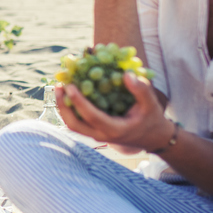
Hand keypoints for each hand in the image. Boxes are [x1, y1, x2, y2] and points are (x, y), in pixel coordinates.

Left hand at [55, 71, 176, 152]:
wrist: (153, 137)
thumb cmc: (152, 119)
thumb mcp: (152, 104)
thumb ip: (141, 90)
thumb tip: (127, 75)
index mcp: (115, 130)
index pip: (91, 116)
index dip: (78, 101)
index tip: (69, 86)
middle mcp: (102, 136)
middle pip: (74, 125)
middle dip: (63, 106)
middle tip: (59, 86)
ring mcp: (96, 136)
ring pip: (72, 125)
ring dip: (63, 108)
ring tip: (59, 88)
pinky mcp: (94, 132)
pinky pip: (77, 122)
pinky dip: (69, 109)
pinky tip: (67, 93)